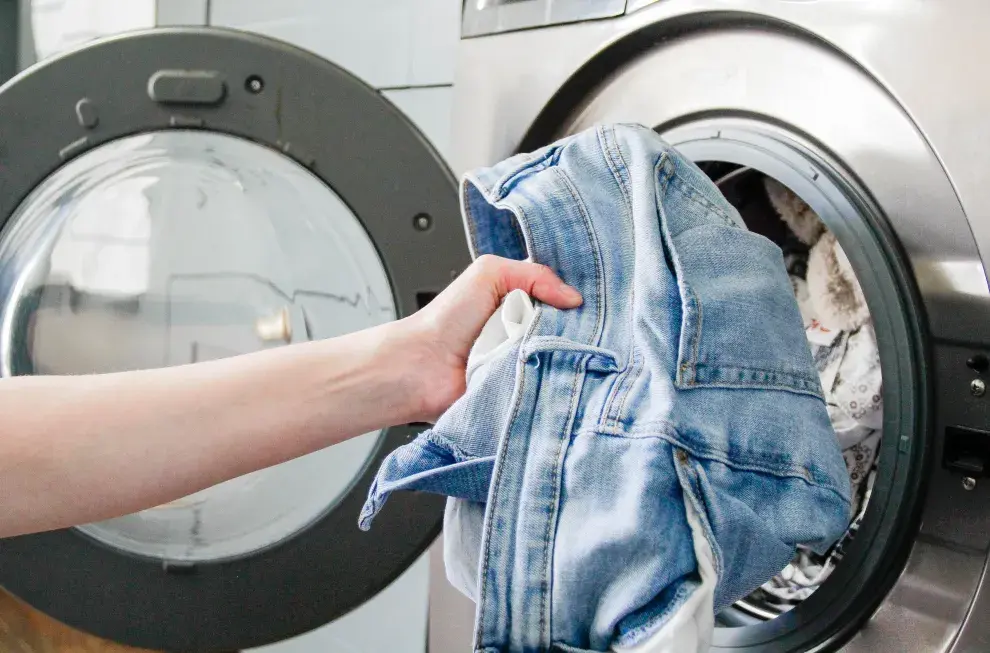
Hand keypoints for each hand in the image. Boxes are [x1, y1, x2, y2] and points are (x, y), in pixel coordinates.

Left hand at [396, 255, 581, 421]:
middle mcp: (527, 330)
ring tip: (558, 347)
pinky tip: (548, 369)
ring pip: (564, 355)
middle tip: (583, 325)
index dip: (576, 297)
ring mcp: (527, 360)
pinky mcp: (525, 387)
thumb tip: (573, 298)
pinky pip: (549, 382)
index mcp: (520, 301)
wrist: (424, 366)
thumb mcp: (489, 274)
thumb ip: (534, 274)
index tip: (594, 299)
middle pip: (570, 327)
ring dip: (562, 351)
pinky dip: (550, 376)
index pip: (562, 296)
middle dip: (577, 326)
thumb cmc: (447, 319)